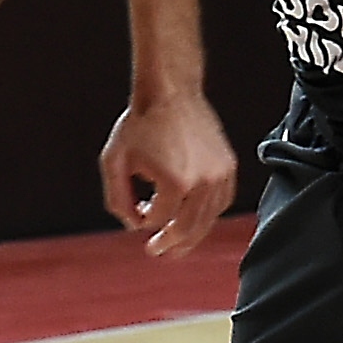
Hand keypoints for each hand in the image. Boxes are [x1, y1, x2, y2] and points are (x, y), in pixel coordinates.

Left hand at [99, 91, 236, 256]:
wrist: (170, 91)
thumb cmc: (139, 124)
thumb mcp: (114, 162)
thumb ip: (118, 200)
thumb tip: (134, 226)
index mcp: (175, 182)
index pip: (159, 220)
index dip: (144, 220)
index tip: (137, 209)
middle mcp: (203, 182)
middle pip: (187, 229)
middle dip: (170, 244)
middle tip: (158, 251)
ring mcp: (220, 174)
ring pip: (208, 219)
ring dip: (191, 234)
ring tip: (178, 244)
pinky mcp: (228, 166)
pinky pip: (222, 202)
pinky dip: (209, 214)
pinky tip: (195, 218)